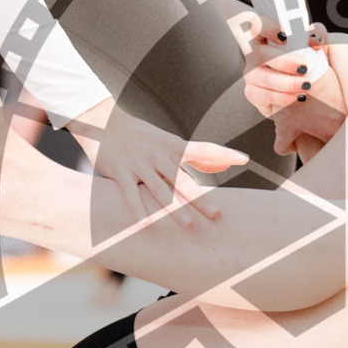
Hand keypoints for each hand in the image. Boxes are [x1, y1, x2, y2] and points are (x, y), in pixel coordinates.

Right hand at [68, 97, 249, 225]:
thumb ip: (196, 156)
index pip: (204, 149)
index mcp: (174, 147)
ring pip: (160, 190)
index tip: (244, 158)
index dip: (223, 154)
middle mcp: (159, 156)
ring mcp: (140, 165)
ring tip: (189, 224)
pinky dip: (138, 209)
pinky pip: (131, 194)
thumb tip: (221, 166)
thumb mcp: (170, 143)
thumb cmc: (142, 136)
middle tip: (217, 214)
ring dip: (175, 209)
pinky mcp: (121, 172)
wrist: (103, 122)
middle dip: (201, 198)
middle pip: (184, 180)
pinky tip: (147, 223)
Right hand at [243, 23, 327, 118]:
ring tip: (306, 85)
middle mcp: (256, 53)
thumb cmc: (308, 61)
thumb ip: (317, 35)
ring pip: (263, 77)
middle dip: (283, 61)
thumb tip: (315, 40)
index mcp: (267, 37)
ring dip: (286, 83)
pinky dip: (282, 97)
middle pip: (260, 53)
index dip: (267, 28)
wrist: (311, 89)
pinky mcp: (253, 93)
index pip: (257, 25)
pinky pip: (261, 95)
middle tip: (303, 67)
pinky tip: (297, 96)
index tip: (285, 36)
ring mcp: (252, 73)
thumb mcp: (316, 45)